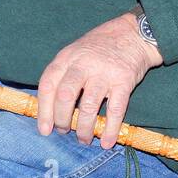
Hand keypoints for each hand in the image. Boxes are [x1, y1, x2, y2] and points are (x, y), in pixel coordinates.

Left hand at [36, 12, 163, 149]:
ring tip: (83, 139)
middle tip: (64, 131)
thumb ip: (63, 74)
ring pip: (88, 107)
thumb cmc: (99, 47)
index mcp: (67, 57)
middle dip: (62, 120)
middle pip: (65, 96)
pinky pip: (115, 110)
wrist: (132, 34)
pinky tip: (106, 142)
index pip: (48, 84)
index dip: (44, 110)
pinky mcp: (124, 81)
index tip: (44, 129)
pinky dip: (110, 129)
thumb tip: (50, 110)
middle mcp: (84, 64)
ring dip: (83, 129)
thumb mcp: (75, 52)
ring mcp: (104, 72)